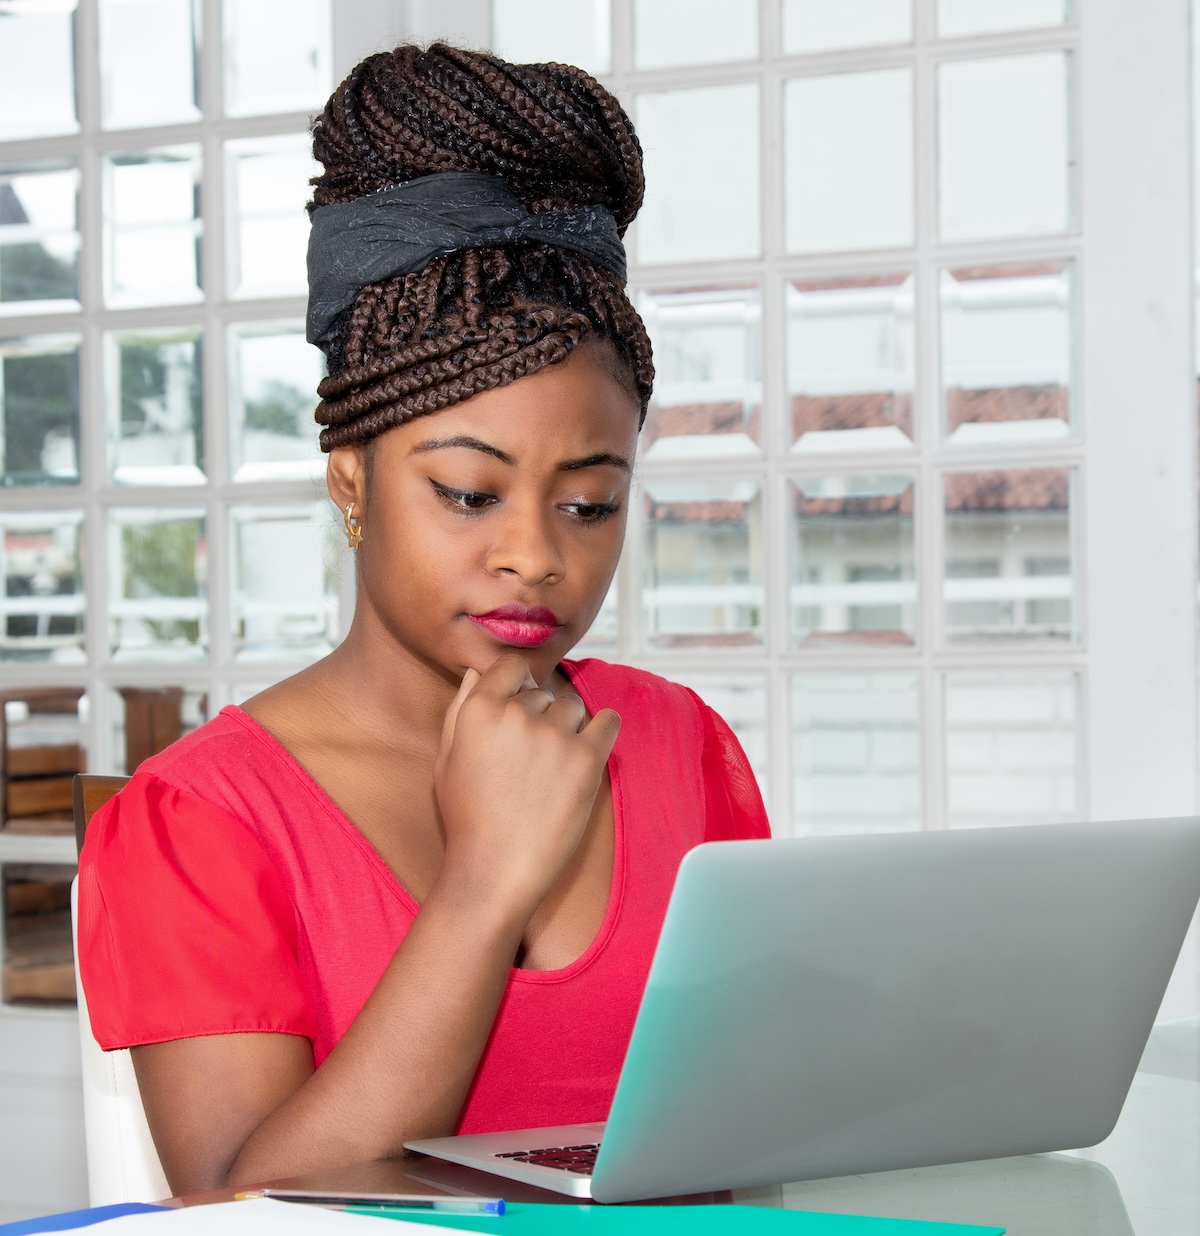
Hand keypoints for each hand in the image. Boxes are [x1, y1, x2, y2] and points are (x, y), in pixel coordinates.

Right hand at [432, 655, 619, 913]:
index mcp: (479, 710)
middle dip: (541, 715)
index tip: (523, 706)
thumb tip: (475, 673)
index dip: (519, 684)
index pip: (512, 667)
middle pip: (543, 693)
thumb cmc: (467, 819)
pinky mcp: (587, 759)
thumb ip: (460, 709)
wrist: (494, 871)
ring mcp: (554, 736)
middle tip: (533, 756)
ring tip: (555, 764)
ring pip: (573, 708)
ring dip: (569, 726)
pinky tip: (595, 742)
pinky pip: (608, 722)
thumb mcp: (447, 759)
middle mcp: (517, 714)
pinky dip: (605, 728)